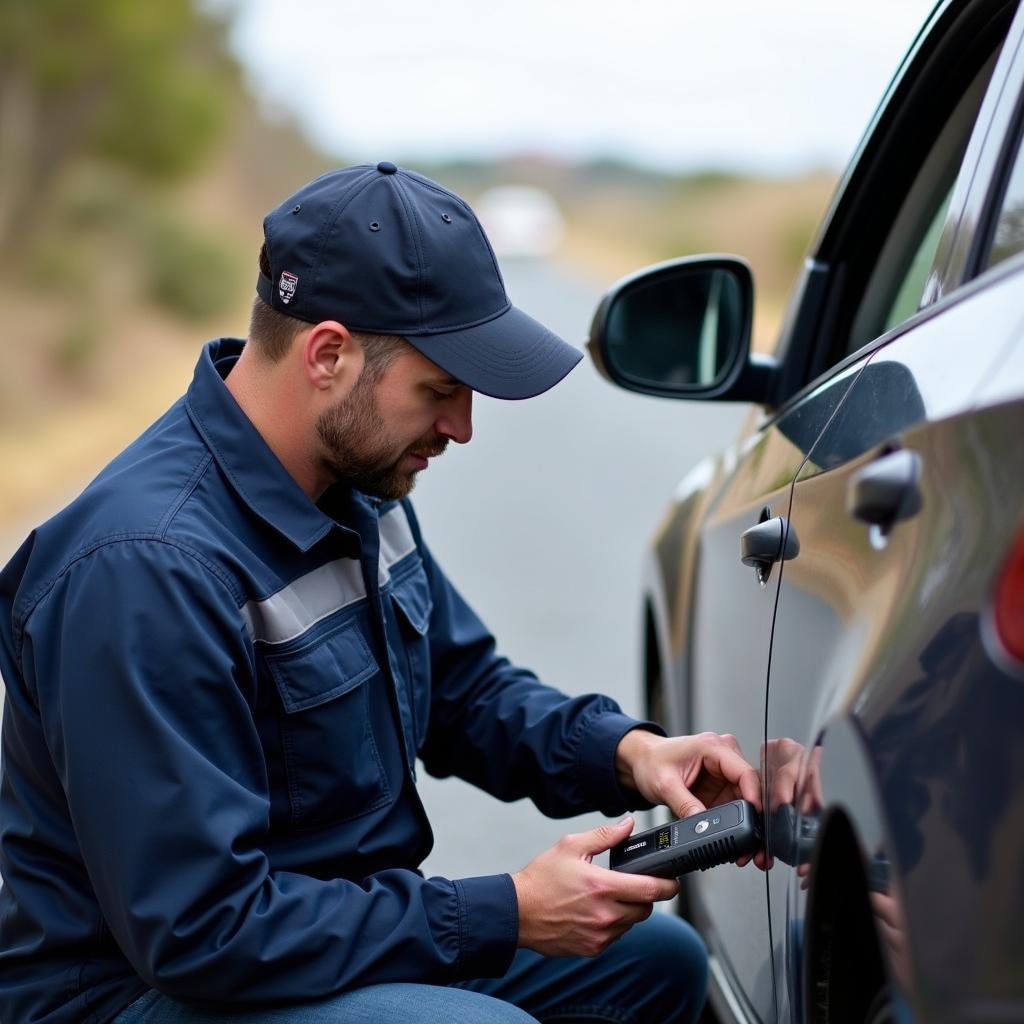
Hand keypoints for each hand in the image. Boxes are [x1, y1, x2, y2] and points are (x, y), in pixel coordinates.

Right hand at [512, 817, 677, 956]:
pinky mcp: (593, 948)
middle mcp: (605, 915)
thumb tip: (628, 825)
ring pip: (632, 923)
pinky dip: (615, 923)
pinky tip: (598, 910)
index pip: (650, 889)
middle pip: (646, 908)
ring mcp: (600, 935)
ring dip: (630, 909)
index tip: (673, 880)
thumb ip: (604, 836)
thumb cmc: (541, 879)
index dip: (668, 884)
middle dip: (646, 894)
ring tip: (610, 895)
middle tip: (633, 882)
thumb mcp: (571, 846)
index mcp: (602, 886)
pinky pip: (617, 935)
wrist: (517, 912)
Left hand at [615, 729, 763, 866]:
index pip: (745, 772)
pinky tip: (736, 839)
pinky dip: (738, 823)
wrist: (642, 761)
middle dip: (754, 819)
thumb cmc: (651, 761)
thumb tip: (703, 825)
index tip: (754, 821)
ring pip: (747, 800)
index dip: (754, 798)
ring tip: (745, 850)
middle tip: (753, 846)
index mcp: (713, 747)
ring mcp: (724, 772)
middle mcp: (724, 756)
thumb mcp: (664, 784)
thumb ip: (685, 804)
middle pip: (751, 789)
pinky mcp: (721, 786)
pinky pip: (737, 805)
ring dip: (748, 824)